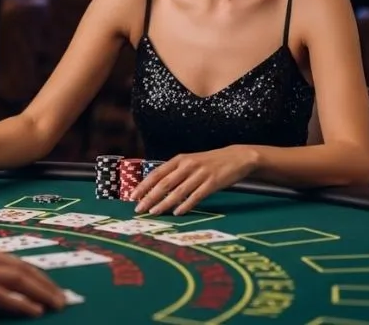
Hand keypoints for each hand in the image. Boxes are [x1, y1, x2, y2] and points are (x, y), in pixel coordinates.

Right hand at [0, 236, 65, 316]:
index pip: (10, 259)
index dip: (32, 272)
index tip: (46, 283)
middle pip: (20, 267)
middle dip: (44, 283)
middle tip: (60, 296)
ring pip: (17, 280)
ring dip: (41, 293)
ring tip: (56, 304)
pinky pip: (1, 296)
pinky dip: (21, 303)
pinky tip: (34, 311)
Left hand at [130, 146, 258, 215]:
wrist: (236, 157)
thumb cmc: (210, 162)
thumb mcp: (190, 162)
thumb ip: (175, 172)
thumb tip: (156, 187)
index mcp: (180, 159)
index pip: (157, 173)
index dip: (144, 185)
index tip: (132, 196)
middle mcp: (187, 165)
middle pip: (164, 183)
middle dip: (150, 197)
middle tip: (139, 209)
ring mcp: (200, 174)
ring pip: (178, 191)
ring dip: (164, 203)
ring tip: (153, 212)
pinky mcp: (212, 182)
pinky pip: (196, 195)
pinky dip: (186, 205)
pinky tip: (177, 212)